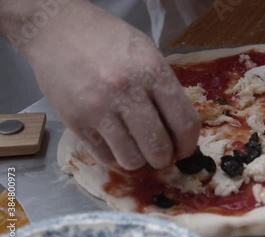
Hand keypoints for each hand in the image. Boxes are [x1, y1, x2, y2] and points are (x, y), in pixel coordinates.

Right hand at [20, 1, 199, 169]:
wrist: (57, 29)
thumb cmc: (108, 40)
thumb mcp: (147, 53)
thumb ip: (164, 88)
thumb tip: (179, 130)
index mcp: (153, 71)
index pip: (185, 123)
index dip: (188, 145)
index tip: (183, 150)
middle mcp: (128, 91)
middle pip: (159, 148)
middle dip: (164, 158)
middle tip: (160, 155)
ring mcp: (98, 108)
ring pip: (131, 159)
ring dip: (138, 160)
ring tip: (135, 148)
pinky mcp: (75, 121)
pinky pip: (104, 156)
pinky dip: (113, 155)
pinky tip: (112, 141)